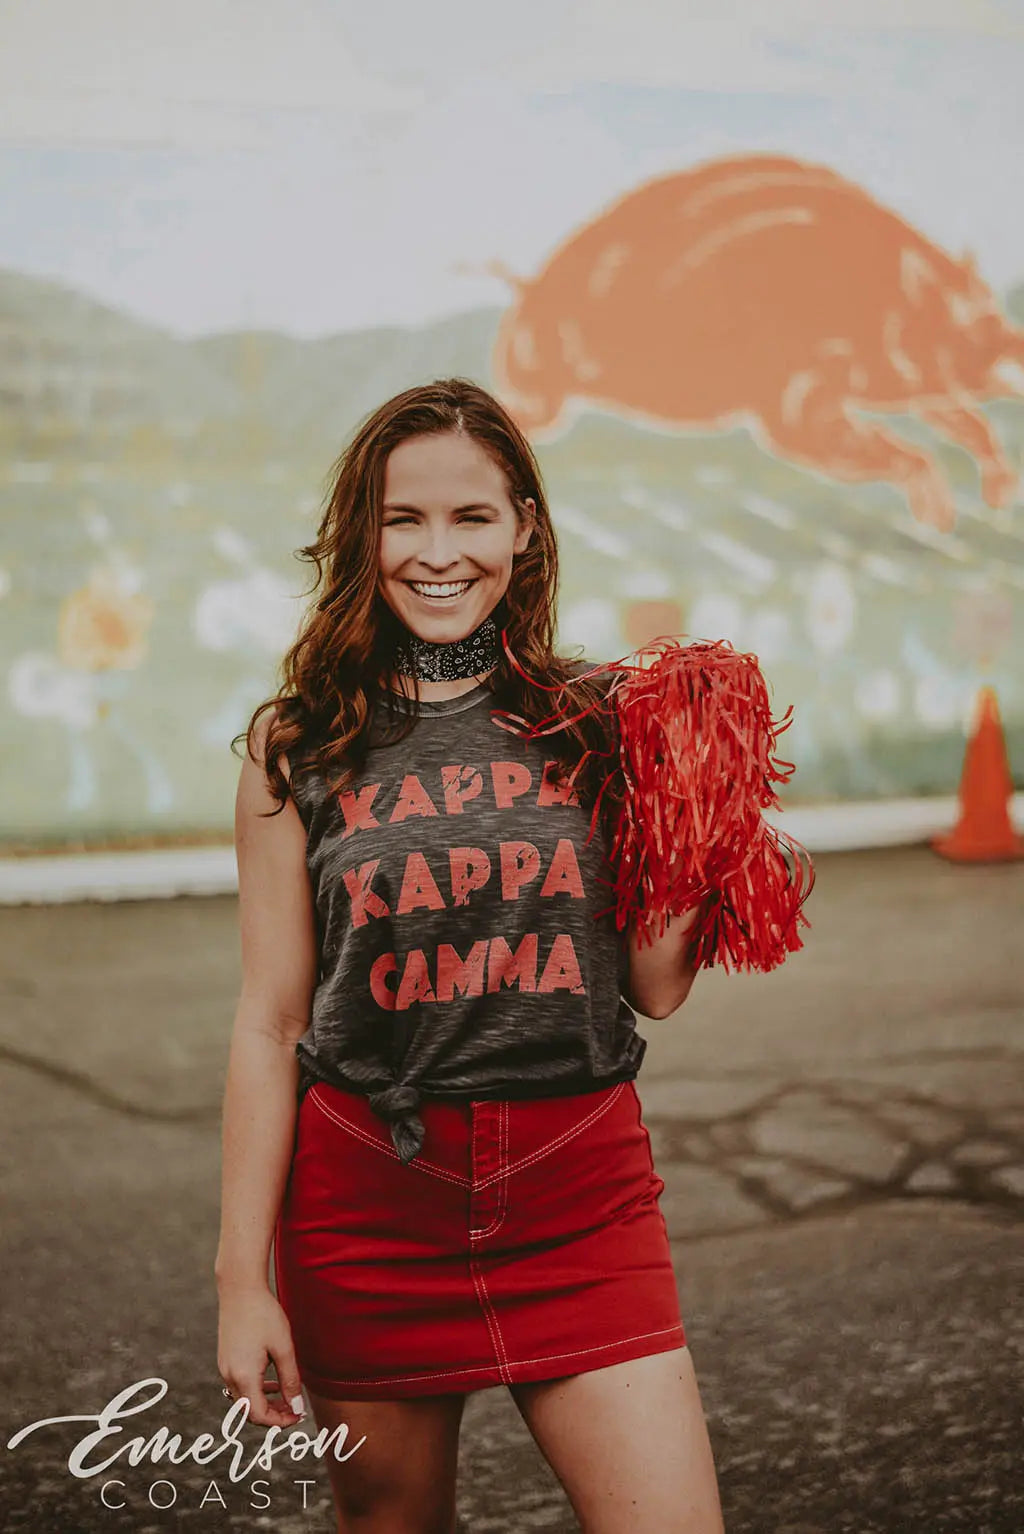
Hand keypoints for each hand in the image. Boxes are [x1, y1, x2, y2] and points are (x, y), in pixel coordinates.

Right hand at [217, 1282, 305, 1428]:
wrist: (240, 1289)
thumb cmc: (264, 1315)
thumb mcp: (283, 1348)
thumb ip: (290, 1380)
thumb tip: (296, 1407)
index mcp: (244, 1376)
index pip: (259, 1415)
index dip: (280, 1422)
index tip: (298, 1416)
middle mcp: (230, 1376)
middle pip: (249, 1412)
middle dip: (272, 1415)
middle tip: (295, 1410)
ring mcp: (224, 1367)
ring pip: (243, 1399)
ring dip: (264, 1403)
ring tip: (286, 1397)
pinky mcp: (225, 1359)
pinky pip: (239, 1385)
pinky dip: (255, 1390)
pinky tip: (271, 1380)